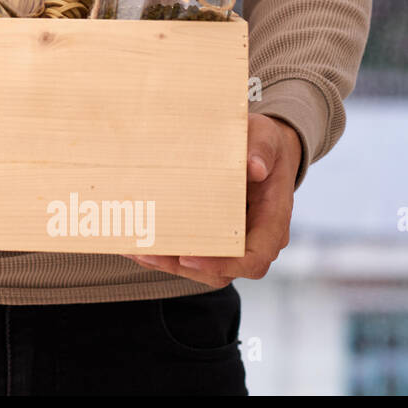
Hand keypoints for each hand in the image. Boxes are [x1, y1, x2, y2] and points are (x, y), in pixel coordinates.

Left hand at [121, 113, 300, 287]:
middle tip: (149, 253)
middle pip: (223, 270)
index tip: (190, 258)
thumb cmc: (265, 143)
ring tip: (134, 248)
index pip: (254, 258)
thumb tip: (255, 168)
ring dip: (168, 262)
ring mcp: (234, 239)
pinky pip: (192, 251)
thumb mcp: (266, 138)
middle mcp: (255, 237)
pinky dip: (166, 251)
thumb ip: (261, 150)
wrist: (260, 147)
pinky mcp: (216, 234)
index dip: (224, 264)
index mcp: (273, 220)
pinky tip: (136, 241)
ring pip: (203, 266)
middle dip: (183, 265)